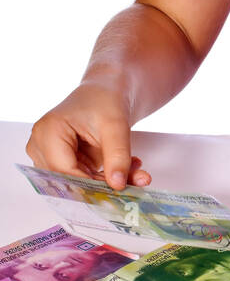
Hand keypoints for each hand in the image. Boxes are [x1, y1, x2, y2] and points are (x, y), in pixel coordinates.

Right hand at [25, 81, 151, 189]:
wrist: (107, 92)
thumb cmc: (105, 100)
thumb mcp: (116, 126)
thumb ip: (117, 156)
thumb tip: (118, 185)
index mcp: (48, 131)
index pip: (64, 171)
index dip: (91, 184)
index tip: (118, 188)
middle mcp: (41, 145)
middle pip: (70, 179)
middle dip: (104, 184)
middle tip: (137, 180)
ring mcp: (50, 155)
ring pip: (79, 183)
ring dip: (108, 181)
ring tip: (136, 169)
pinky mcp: (63, 162)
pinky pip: (84, 179)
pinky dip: (107, 176)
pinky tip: (128, 166)